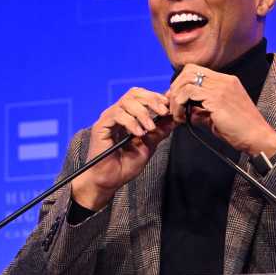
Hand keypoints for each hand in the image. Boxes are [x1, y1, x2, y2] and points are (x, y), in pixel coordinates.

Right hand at [71, 87, 173, 209]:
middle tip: (163, 111)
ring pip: (126, 102)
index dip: (155, 97)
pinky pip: (117, 115)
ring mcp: (108, 119)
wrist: (109, 181)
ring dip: (143, 113)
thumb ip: (160, 131)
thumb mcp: (149, 146)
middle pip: (134, 94)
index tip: (168, 106)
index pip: (141, 96)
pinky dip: (131, 122)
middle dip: (152, 100)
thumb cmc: (125, 165)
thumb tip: (174, 118)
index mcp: (128, 116)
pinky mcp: (100, 126)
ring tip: (150, 128)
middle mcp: (117, 114)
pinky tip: (138, 134)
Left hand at [168, 65, 275, 155]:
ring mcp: (221, 87)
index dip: (182, 84)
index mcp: (227, 81)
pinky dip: (179, 105)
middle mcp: (224, 80)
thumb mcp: (218, 117)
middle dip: (175, 88)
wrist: (258, 138)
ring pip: (186, 81)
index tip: (176, 101)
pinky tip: (181, 118)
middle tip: (173, 107)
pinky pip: (188, 93)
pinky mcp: (217, 98)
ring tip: (177, 115)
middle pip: (189, 71)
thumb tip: (185, 112)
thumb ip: (201, 111)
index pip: (196, 71)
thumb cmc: (241, 131)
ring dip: (176, 98)